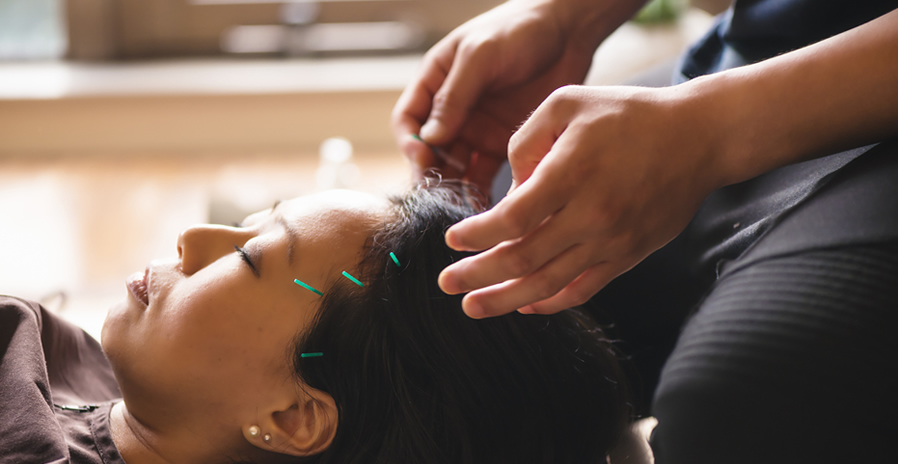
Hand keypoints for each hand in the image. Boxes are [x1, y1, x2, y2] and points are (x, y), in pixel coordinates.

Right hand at [391, 0, 639, 195]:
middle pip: (431, 151)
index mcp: (436, 82)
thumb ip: (456, 95)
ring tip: (462, 208)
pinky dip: (481, 191)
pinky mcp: (503, 143)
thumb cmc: (519, 29)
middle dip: (432, 175)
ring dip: (455, 188)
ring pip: (456, 167)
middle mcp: (452, 110)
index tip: (423, 159)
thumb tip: (430, 138)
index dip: (410, 143)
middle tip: (440, 196)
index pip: (409, 120)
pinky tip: (487, 207)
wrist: (568, 30)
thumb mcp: (481, 55)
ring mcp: (477, 129)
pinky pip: (485, 173)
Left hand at [438, 85, 721, 317]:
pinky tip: (524, 305)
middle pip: (522, 259)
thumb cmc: (627, 114)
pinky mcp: (627, 255)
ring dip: (506, 300)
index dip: (476, 236)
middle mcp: (591, 214)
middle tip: (446, 284)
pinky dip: (550, 302)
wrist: (697, 138)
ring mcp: (611, 241)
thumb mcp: (568, 102)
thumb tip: (509, 185)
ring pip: (549, 283)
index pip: (512, 220)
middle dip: (477, 276)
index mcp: (571, 173)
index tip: (451, 240)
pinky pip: (583, 289)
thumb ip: (525, 139)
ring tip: (473, 307)